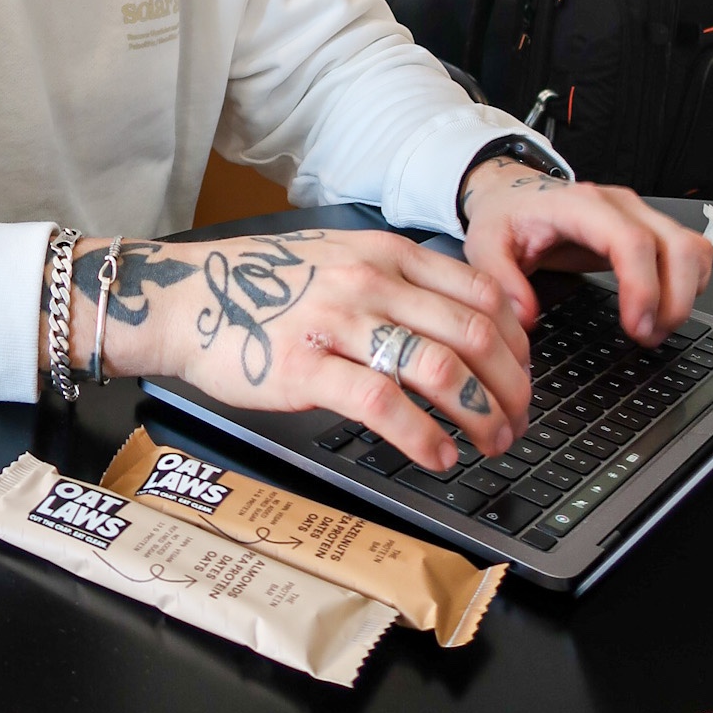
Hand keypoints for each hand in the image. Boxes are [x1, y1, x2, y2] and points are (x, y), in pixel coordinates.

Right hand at [60, 229, 532, 475]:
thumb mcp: (341, 260)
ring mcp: (338, 323)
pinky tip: (437, 458)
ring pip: (439, 369)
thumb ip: (400, 281)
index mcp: (385, 254)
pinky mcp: (307, 369)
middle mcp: (369, 281)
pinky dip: (425, 439)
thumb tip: (469, 320)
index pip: (482, 294)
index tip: (524, 377)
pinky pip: (385, 406)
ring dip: (480, 417)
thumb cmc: (265, 288)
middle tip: (517, 422)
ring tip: (488, 445)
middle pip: (474, 335)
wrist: (187, 299)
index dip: (518, 345)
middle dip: (511, 388)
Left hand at [459, 159, 712, 343]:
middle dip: (672, 301)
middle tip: (646, 336)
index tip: (636, 326)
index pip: (632, 241)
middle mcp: (619, 204)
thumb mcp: (484, 245)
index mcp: (580, 205)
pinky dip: (689, 283)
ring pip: (692, 249)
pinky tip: (662, 308)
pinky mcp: (649, 227)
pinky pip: (691, 252)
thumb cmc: (504, 216)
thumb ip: (501, 280)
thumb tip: (528, 317)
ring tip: (654, 328)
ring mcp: (639, 213)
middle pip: (676, 246)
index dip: (643, 287)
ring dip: (685, 295)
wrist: (512, 192)